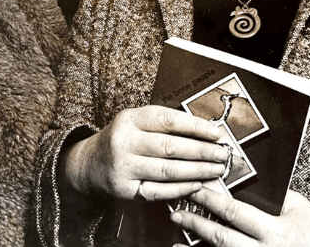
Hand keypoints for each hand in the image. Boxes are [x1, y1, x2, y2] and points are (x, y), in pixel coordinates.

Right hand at [65, 105, 229, 200]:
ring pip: (167, 170)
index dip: (195, 126)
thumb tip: (204, 131)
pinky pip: (159, 190)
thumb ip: (165, 124)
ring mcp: (124, 167)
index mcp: (130, 119)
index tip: (216, 132)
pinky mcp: (125, 189)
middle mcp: (124, 142)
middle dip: (202, 151)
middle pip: (171, 147)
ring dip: (197, 170)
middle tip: (221, 154)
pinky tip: (196, 184)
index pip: (168, 120)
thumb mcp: (136, 121)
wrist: (88, 163)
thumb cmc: (120, 139)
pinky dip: (181, 188)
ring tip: (215, 169)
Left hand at [169, 189, 309, 246]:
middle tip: (177, 213)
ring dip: (196, 246)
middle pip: (221, 238)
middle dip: (196, 224)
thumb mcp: (299, 208)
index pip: (236, 213)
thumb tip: (248, 180)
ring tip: (178, 235)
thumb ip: (274, 195)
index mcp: (274, 230)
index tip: (195, 190)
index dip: (212, 202)